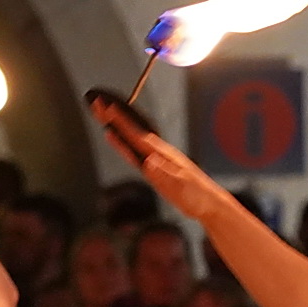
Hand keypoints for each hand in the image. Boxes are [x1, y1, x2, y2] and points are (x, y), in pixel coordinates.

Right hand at [88, 94, 227, 221]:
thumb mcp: (180, 187)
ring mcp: (157, 158)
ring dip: (116, 126)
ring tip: (102, 114)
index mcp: (162, 155)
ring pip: (131, 138)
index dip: (120, 121)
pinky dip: (122, 142)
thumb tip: (149, 162)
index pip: (136, 134)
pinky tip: (116, 139)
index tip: (106, 107)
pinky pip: (134, 151)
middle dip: (113, 117)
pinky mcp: (156, 167)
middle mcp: (158, 152)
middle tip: (97, 103)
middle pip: (131, 131)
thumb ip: (164, 174)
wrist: (210, 204)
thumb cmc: (198, 196)